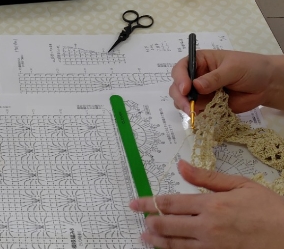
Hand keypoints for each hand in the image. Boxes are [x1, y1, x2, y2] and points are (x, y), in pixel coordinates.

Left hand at [130, 160, 283, 248]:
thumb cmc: (270, 210)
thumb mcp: (241, 185)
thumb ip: (207, 178)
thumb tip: (181, 166)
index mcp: (211, 205)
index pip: (169, 203)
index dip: (148, 203)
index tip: (135, 203)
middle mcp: (207, 228)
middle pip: (167, 225)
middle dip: (150, 223)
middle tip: (139, 220)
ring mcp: (213, 248)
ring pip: (176, 245)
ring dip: (157, 242)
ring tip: (145, 238)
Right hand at [169, 50, 283, 113]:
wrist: (267, 84)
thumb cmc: (250, 68)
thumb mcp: (233, 69)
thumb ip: (215, 78)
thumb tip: (196, 86)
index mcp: (199, 61)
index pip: (181, 68)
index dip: (180, 78)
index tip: (186, 90)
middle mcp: (196, 76)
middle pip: (178, 86)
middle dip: (180, 96)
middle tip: (188, 107)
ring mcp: (202, 92)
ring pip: (184, 99)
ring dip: (185, 106)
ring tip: (194, 113)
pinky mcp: (209, 105)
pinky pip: (197, 110)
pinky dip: (196, 115)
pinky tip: (201, 117)